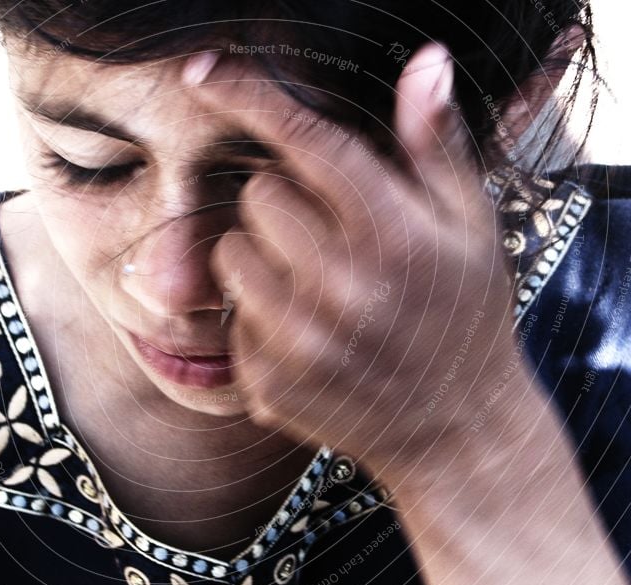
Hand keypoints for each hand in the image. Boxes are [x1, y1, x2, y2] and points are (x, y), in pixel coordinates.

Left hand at [186, 44, 519, 484]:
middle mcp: (340, 289)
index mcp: (392, 235)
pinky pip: (230, 321)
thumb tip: (426, 62)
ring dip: (261, 258)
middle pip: (256, 195)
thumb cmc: (466, 317)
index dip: (248, 94)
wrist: (458, 431)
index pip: (303, 142)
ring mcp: (299, 345)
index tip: (203, 69)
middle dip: (283, 202)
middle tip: (325, 232)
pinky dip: (257, 319)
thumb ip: (437, 146)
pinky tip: (307, 335)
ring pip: (230, 256)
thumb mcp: (471, 227)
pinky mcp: (269, 385)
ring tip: (313, 284)